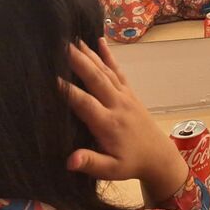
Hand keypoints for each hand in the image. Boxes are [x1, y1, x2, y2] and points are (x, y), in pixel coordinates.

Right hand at [62, 39, 188, 203]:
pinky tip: (100, 41)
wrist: (158, 155)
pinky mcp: (129, 92)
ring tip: (74, 39)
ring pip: (106, 71)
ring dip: (90, 54)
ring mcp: (125, 95)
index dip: (69, 91)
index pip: (85, 104)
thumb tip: (70, 160)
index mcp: (108, 123)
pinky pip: (118, 71)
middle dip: (79, 61)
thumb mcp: (112, 170)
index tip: (51, 77)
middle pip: (96, 79)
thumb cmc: (130, 163)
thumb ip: (91, 163)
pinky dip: (109, 56)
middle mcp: (117, 104)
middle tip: (62, 44)